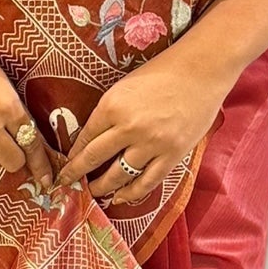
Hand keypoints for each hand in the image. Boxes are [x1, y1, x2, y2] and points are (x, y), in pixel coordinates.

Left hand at [48, 51, 231, 206]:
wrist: (202, 70)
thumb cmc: (162, 72)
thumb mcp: (124, 86)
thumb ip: (109, 111)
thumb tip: (92, 137)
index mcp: (112, 105)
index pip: (85, 137)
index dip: (73, 155)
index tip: (65, 165)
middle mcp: (128, 127)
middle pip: (94, 158)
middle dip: (76, 174)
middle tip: (65, 183)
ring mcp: (152, 144)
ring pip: (118, 175)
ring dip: (102, 187)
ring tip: (92, 193)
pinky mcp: (172, 154)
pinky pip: (147, 182)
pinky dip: (131, 193)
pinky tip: (120, 198)